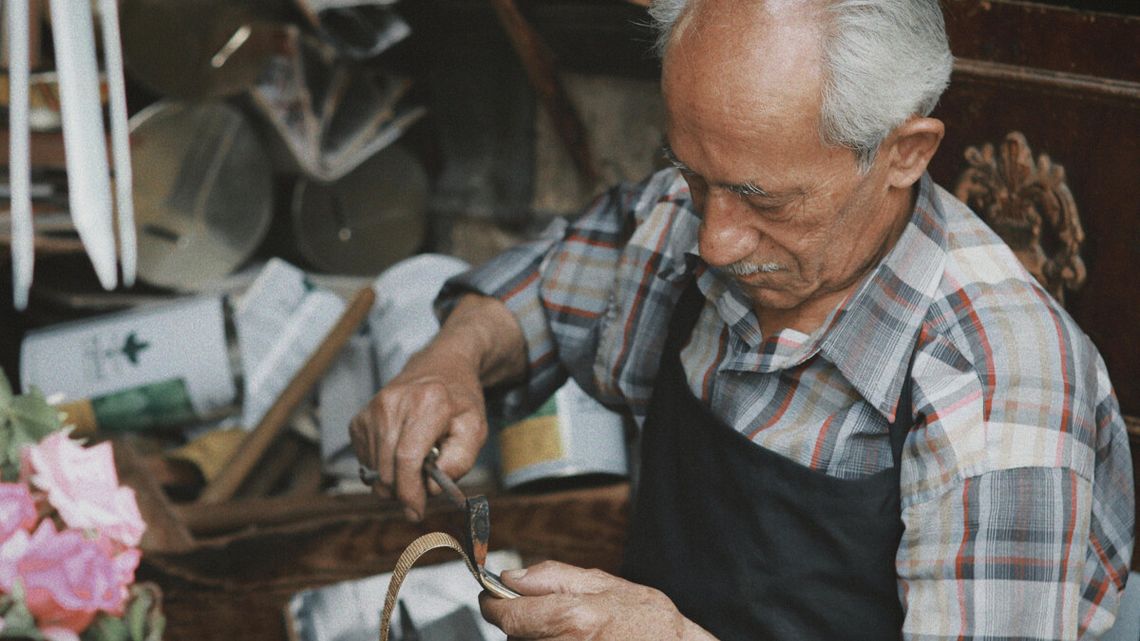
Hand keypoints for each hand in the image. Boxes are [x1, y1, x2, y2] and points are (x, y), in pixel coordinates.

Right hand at [350, 347, 486, 520]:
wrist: (440, 367)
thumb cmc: (459, 401)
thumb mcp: (475, 429)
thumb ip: (459, 461)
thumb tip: (431, 489)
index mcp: (428, 403)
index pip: (407, 458)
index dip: (410, 492)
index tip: (416, 512)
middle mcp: (394, 403)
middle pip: (388, 470)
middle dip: (405, 491)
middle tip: (424, 486)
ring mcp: (372, 410)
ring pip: (375, 471)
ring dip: (395, 479)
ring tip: (417, 461)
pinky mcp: (359, 419)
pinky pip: (366, 462)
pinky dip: (383, 467)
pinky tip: (400, 452)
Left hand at [480, 561, 715, 640]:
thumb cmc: (651, 624)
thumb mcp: (607, 586)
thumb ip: (555, 578)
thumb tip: (513, 576)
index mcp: (573, 618)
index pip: (509, 615)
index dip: (494, 605)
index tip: (491, 599)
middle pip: (513, 636)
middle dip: (523, 623)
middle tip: (550, 616)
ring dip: (537, 638)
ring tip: (571, 632)